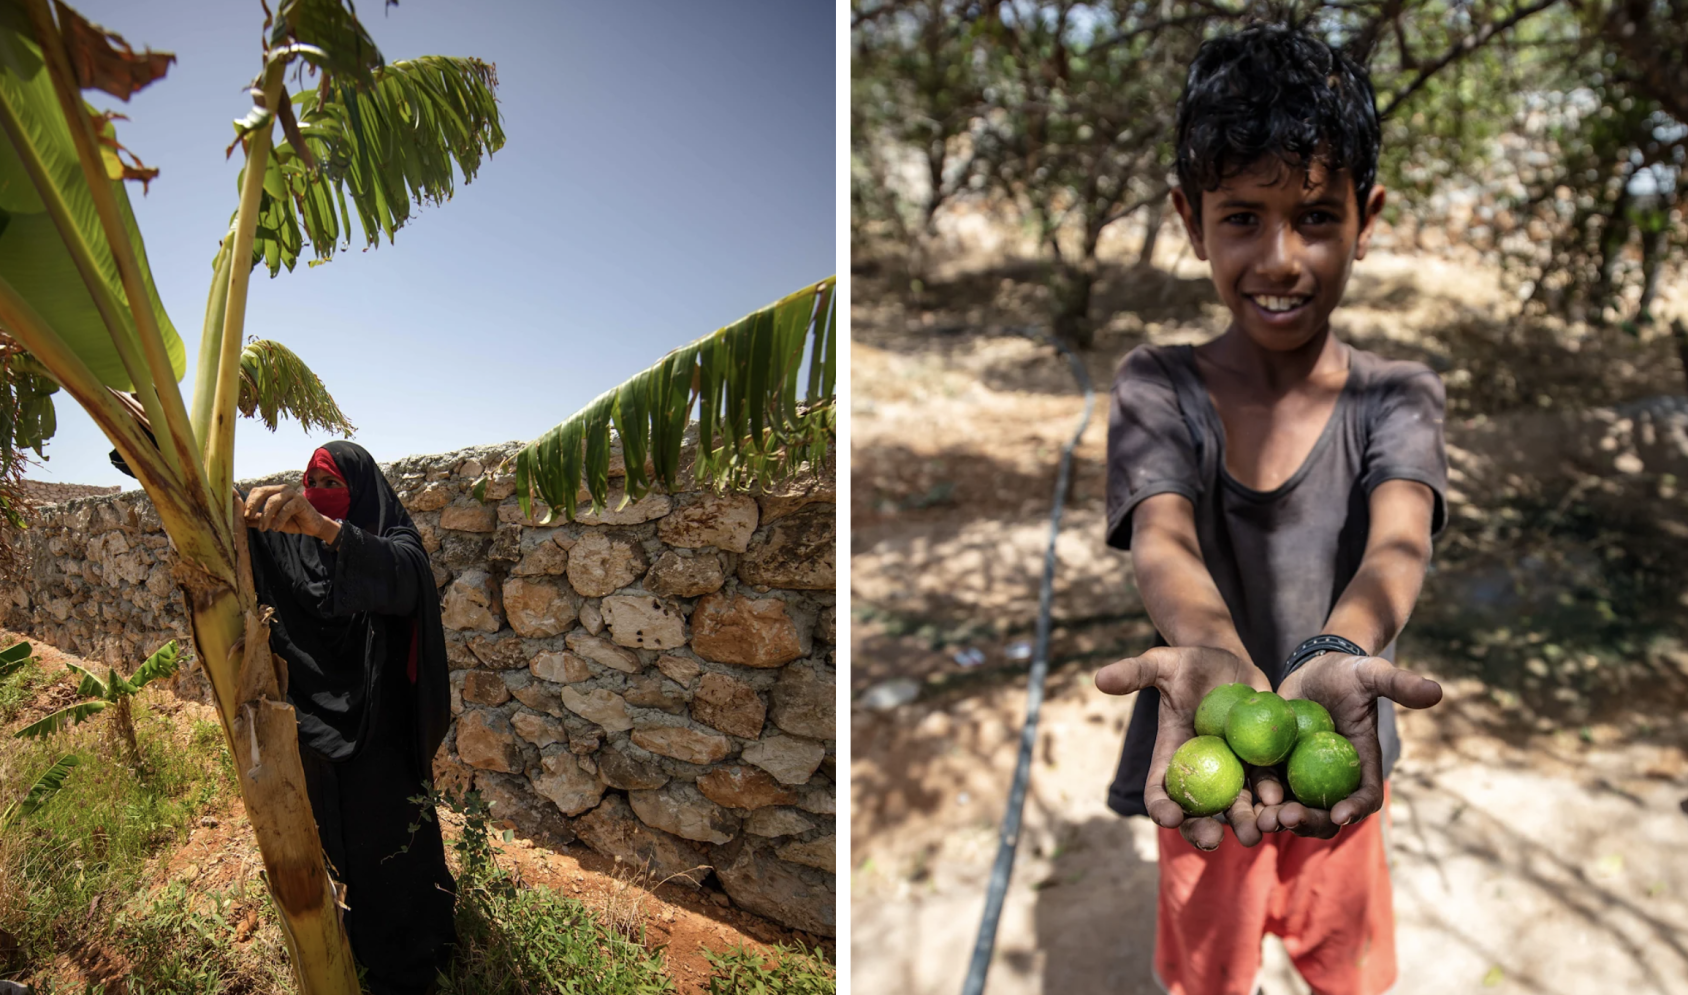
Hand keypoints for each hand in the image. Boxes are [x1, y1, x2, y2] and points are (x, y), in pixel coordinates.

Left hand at [238, 485, 338, 542]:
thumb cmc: (292, 521)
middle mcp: (282, 489)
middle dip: (253, 505)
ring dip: (265, 516)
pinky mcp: (300, 501)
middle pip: (263, 492)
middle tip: (248, 517)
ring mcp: (292, 494)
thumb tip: (242, 521)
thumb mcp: (272, 521)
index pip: (257, 491)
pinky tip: (275, 529)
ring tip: (263, 528)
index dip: (249, 502)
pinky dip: (279, 520)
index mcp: (274, 491)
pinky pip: (286, 509)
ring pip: (273, 501)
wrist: (313, 525)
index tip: (244, 515)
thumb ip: (259, 518)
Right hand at [1095, 646, 1278, 849]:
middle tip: (1214, 838)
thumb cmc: (1189, 664)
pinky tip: (1280, 801)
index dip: (1160, 807)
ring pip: (1238, 806)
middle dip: (1204, 830)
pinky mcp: (1262, 763)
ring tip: (1256, 833)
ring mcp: (1233, 771)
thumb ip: (1135, 672)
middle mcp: (1202, 772)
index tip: (1167, 816)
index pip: (1159, 790)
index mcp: (1171, 757)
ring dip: (1246, 823)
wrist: (1230, 662)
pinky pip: (1268, 786)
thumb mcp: (1162, 663)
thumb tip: (1100, 678)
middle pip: (1198, 811)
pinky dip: (1273, 798)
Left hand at [1261, 653, 1441, 837]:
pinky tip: (1241, 803)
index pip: (1365, 797)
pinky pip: (1265, 790)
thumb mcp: (1372, 674)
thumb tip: (1437, 691)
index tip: (1341, 813)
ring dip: (1278, 818)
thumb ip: (1399, 684)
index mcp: (1361, 766)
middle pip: (1326, 813)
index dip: (1355, 809)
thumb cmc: (1347, 674)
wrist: (1311, 670)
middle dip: (1309, 822)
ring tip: (1263, 818)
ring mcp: (1303, 777)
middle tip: (1288, 817)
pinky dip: (1255, 799)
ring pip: (1293, 809)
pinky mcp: (1276, 768)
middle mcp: (1333, 779)